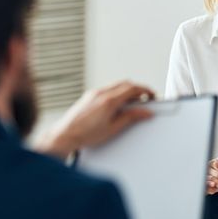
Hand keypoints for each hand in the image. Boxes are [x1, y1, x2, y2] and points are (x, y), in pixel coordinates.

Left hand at [37, 81, 153, 158]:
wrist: (65, 135)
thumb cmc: (85, 135)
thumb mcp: (113, 128)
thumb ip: (131, 118)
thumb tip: (144, 113)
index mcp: (109, 101)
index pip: (132, 88)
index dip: (145, 90)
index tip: (152, 95)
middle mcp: (101, 93)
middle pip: (125, 83)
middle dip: (138, 89)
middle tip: (145, 98)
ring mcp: (94, 93)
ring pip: (116, 85)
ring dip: (127, 90)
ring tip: (134, 102)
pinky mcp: (89, 96)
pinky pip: (107, 89)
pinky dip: (117, 92)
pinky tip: (119, 103)